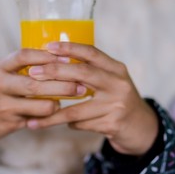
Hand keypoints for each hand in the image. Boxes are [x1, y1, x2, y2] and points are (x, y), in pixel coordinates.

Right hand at [0, 48, 85, 156]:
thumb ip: (18, 71)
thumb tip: (54, 62)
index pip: (24, 55)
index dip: (47, 55)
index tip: (68, 57)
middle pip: (37, 81)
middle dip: (63, 83)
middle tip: (81, 84)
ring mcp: (2, 104)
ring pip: (40, 103)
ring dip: (57, 102)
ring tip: (67, 100)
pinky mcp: (7, 122)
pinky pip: (35, 119)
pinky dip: (47, 116)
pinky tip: (54, 114)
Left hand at [27, 42, 158, 155]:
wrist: (141, 127)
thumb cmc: (117, 99)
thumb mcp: (111, 80)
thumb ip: (90, 71)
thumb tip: (54, 60)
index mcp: (116, 69)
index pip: (91, 52)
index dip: (69, 48)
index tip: (48, 46)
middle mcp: (118, 84)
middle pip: (82, 73)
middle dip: (55, 72)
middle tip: (33, 73)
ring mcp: (116, 105)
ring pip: (76, 109)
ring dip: (52, 114)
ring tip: (32, 116)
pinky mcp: (112, 124)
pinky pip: (80, 124)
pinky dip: (67, 123)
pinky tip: (58, 122)